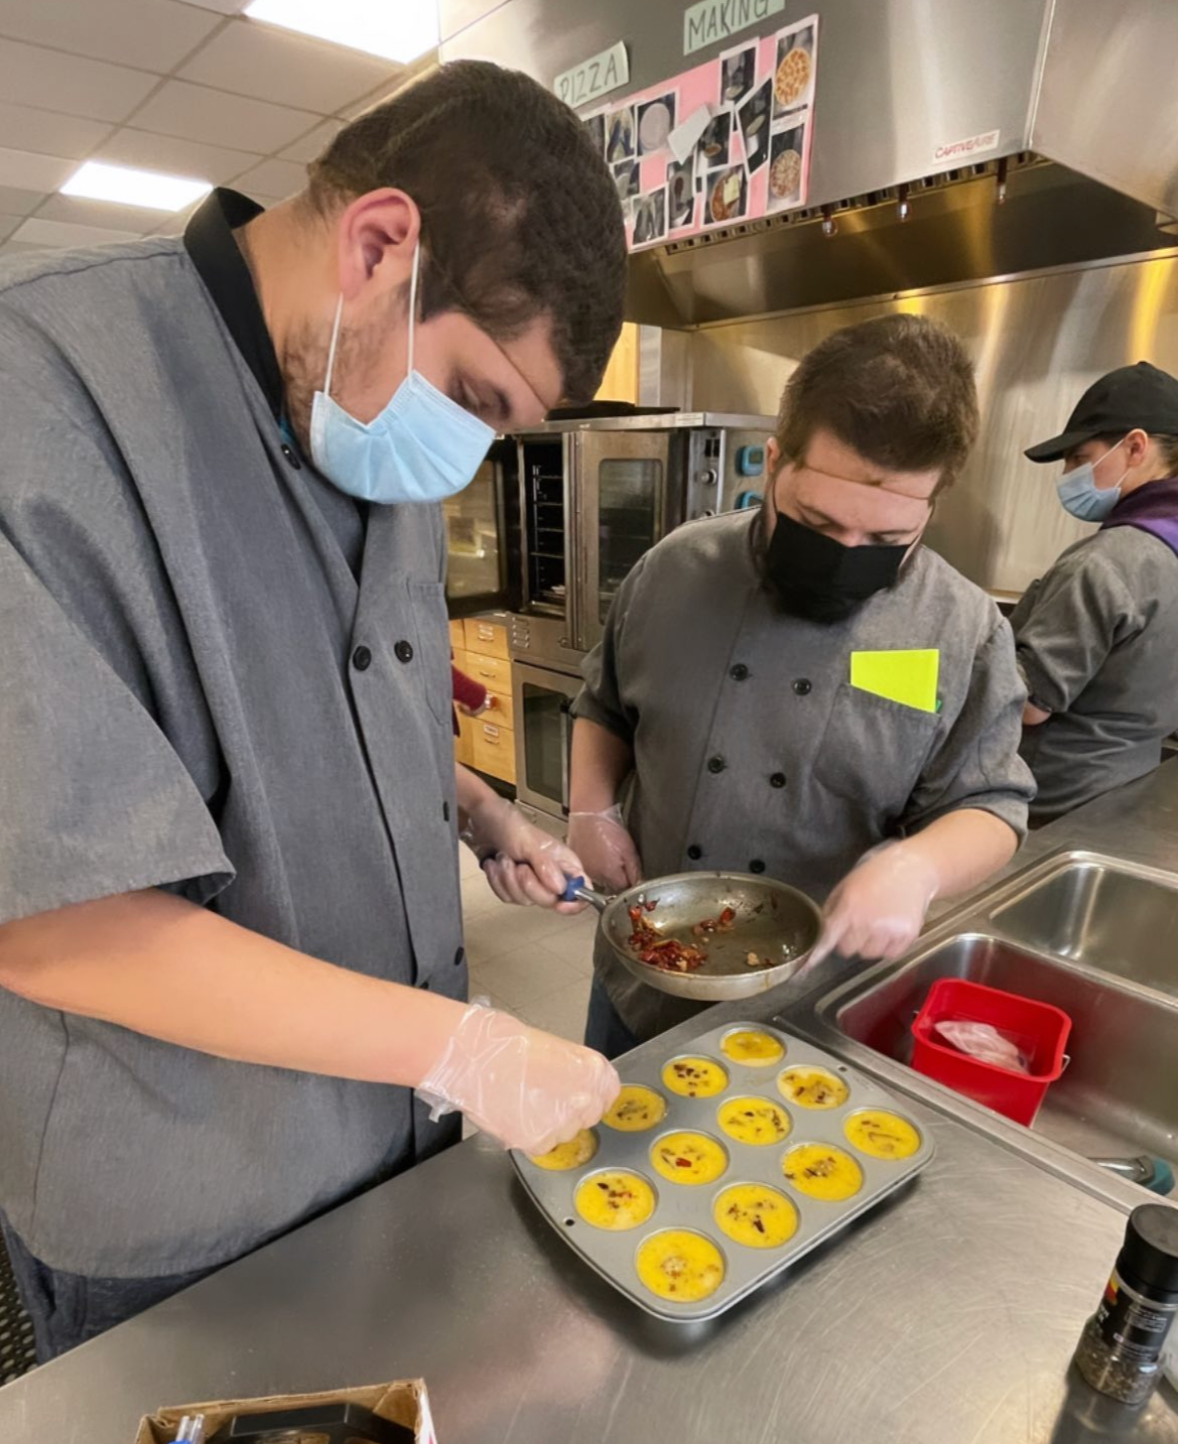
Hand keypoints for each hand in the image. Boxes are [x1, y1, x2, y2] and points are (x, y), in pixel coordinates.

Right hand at [417, 1003, 620, 1153]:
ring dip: (549, 1124)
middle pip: (587, 1117)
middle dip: (569, 1111)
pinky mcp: (538, 1140)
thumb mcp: (554, 1049)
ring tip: (523, 1103)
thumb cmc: (506, 1044)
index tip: (578, 1096)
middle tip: (543, 1098)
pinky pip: (541, 1145)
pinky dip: (529, 1135)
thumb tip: (574, 1090)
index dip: (591, 1095)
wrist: (474, 1056)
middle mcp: (585, 1099)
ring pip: (564, 1133)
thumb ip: (573, 1073)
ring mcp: (563, 1123)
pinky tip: (514, 1115)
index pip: (608, 1093)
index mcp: (593, 1070)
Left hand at [465, 796, 585, 910]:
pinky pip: (508, 898)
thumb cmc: (508, 824)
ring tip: (505, 859)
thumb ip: (546, 865)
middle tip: (521, 867)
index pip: (581, 889)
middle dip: (529, 885)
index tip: (560, 904)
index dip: (574, 902)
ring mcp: (532, 882)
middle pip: (550, 901)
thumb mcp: (529, 842)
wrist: (480, 823)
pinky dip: (497, 882)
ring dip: (508, 880)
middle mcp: (551, 874)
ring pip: (525, 900)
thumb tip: (561, 888)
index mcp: (563, 862)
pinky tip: (496, 866)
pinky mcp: (513, 887)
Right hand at [566, 806, 642, 893]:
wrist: (589, 813)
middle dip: (618, 879)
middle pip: (610, 887)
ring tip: (608, 855)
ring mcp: (584, 870)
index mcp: (609, 874)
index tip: (632, 875)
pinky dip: (595, 866)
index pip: (624, 890)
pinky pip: (588, 871)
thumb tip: (639, 886)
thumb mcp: (629, 849)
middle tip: (620, 861)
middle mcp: (594, 876)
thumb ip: (635, 871)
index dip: (630, 883)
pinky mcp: (576, 863)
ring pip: (599, 880)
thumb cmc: (608, 827)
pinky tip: (598, 853)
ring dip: (605, 873)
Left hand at [807, 844, 938, 967]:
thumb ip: (833, 909)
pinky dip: (888, 947)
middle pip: (848, 950)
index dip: (817, 953)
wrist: (913, 868)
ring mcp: (889, 931)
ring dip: (869, 945)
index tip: (806, 967)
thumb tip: (823, 930)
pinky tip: (891, 928)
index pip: (829, 938)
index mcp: (850, 907)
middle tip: (859, 924)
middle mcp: (868, 922)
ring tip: (878, 924)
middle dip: (850, 940)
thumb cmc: (876, 874)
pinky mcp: (908, 936)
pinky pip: (890, 955)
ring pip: (869, 955)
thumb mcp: (847, 885)